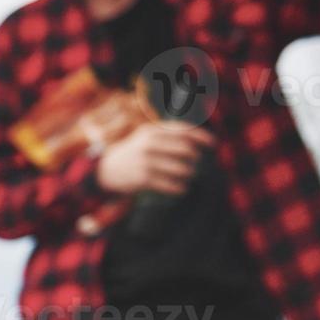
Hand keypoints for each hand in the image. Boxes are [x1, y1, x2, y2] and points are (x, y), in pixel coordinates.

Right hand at [97, 122, 213, 197]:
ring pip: (181, 169)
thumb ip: (169, 133)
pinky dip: (180, 188)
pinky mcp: (143, 179)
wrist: (106, 169)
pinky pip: (170, 184)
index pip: (183, 131)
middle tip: (194, 162)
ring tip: (188, 175)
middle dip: (195, 157)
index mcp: (152, 131)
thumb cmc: (134, 151)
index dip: (202, 137)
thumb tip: (198, 136)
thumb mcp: (146, 136)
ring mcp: (146, 162)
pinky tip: (182, 188)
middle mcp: (149, 144)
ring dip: (189, 173)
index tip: (213, 144)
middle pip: (186, 150)